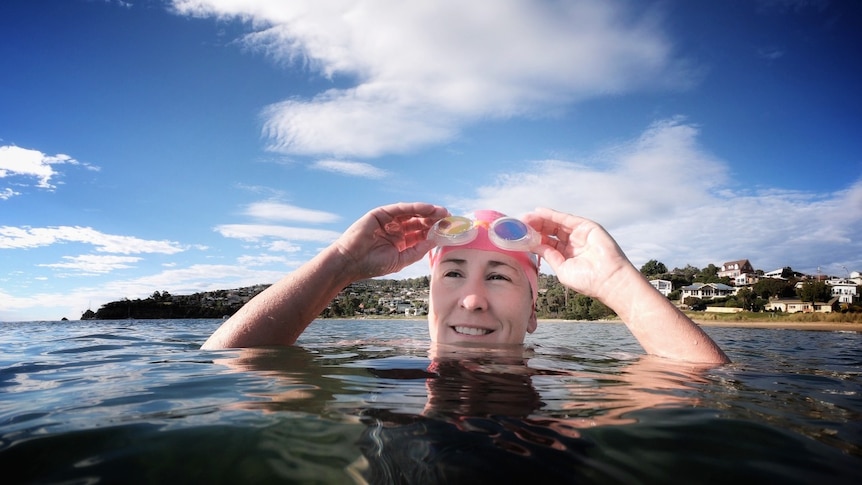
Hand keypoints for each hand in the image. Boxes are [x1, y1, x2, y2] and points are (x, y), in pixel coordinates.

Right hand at [333, 202, 448, 277]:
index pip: (421, 234)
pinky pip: (401, 208)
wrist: (349, 262)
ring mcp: (388, 221)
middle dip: (434, 220)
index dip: (435, 231)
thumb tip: (435, 241)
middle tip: (449, 219)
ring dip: (428, 212)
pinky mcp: (381, 213)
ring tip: (442, 212)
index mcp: (400, 242)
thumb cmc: (372, 265)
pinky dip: (415, 207)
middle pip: (419, 222)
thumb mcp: (400, 260)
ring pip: (412, 213)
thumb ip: (417, 250)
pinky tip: (428, 208)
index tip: (449, 230)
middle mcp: (395, 229)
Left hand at [523, 207, 635, 300]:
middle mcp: (572, 243)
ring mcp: (580, 234)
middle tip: (519, 225)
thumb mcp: (562, 269)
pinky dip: (552, 214)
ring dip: (540, 220)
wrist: (609, 280)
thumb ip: (549, 255)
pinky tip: (539, 212)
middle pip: (549, 231)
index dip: (533, 238)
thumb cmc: (588, 281)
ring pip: (556, 223)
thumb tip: (534, 246)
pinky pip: (566, 219)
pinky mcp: (587, 227)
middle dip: (534, 227)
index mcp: (566, 255)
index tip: (519, 235)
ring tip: (526, 219)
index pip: (546, 243)